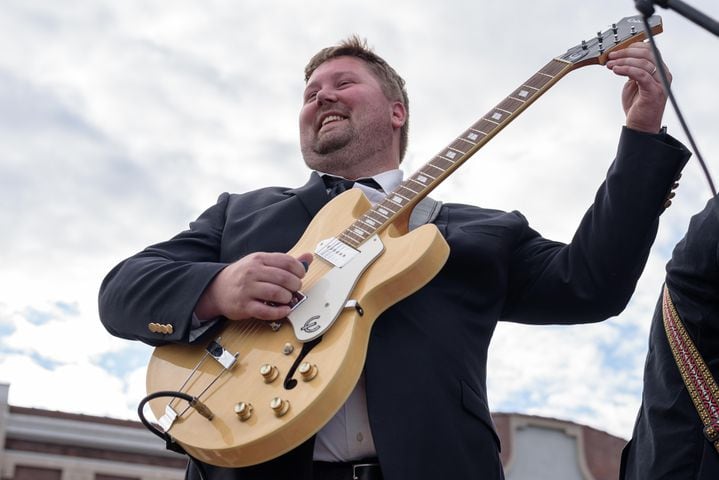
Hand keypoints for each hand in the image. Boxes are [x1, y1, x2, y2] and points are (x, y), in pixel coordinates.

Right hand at [195, 252, 312, 321]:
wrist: (217, 289)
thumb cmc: (243, 276)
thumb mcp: (262, 263)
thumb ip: (285, 261)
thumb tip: (308, 257)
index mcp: (259, 259)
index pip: (287, 262)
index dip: (299, 270)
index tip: (300, 276)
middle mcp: (253, 272)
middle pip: (284, 278)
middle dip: (295, 286)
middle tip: (295, 289)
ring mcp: (248, 290)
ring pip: (277, 294)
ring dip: (288, 298)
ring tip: (288, 299)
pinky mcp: (245, 306)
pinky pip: (266, 311)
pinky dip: (279, 312)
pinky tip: (284, 310)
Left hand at [606, 42, 670, 133]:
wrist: (641, 126)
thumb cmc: (637, 106)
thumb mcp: (633, 84)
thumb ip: (631, 71)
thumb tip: (621, 58)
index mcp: (659, 70)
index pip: (649, 50)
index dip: (632, 47)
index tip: (616, 51)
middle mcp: (662, 74)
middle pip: (647, 53)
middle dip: (626, 52)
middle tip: (611, 56)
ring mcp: (660, 82)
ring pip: (643, 62)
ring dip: (623, 61)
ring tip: (610, 64)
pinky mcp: (654, 91)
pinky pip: (640, 74)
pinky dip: (626, 70)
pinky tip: (616, 70)